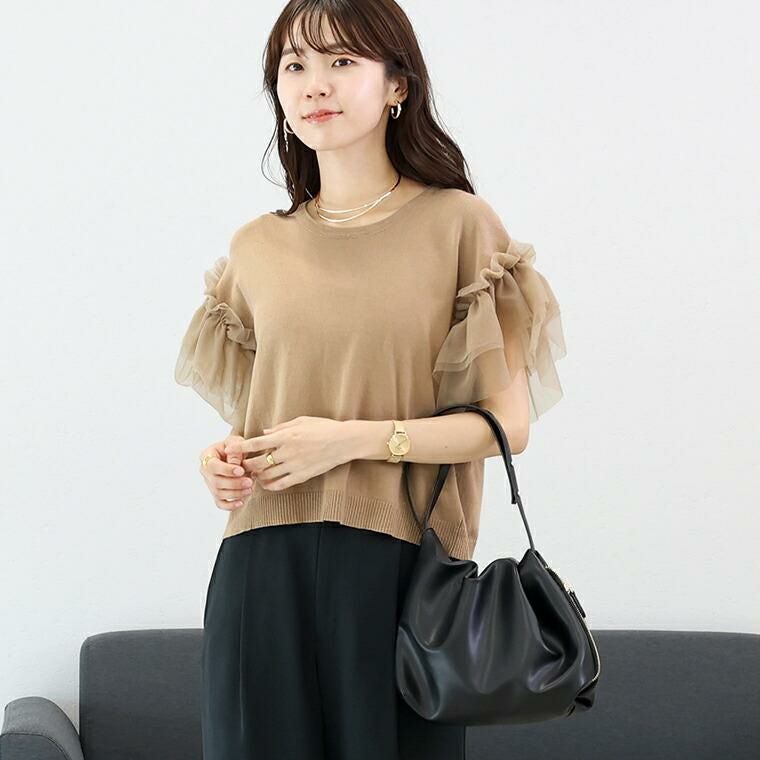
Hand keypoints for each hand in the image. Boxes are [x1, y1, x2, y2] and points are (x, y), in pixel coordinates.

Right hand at [198, 436, 255, 510]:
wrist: (237, 454)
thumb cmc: (235, 447)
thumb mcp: (236, 442)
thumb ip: (235, 451)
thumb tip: (235, 465)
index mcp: (207, 456)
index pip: (213, 466)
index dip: (227, 470)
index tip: (241, 470)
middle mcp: (205, 471)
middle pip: (216, 482)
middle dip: (234, 483)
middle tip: (250, 481)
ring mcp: (210, 484)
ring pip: (219, 494)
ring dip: (236, 493)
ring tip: (250, 488)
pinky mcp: (216, 493)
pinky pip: (220, 503)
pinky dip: (230, 505)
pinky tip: (241, 502)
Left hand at [224, 416, 348, 490]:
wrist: (344, 442)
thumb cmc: (324, 428)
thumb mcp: (301, 421)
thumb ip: (281, 427)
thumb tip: (264, 432)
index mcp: (286, 436)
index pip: (257, 443)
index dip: (241, 447)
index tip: (230, 450)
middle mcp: (288, 452)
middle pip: (259, 462)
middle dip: (246, 464)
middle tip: (241, 465)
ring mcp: (295, 465)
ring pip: (268, 475)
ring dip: (257, 476)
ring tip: (253, 474)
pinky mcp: (302, 476)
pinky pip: (281, 484)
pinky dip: (271, 485)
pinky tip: (266, 484)